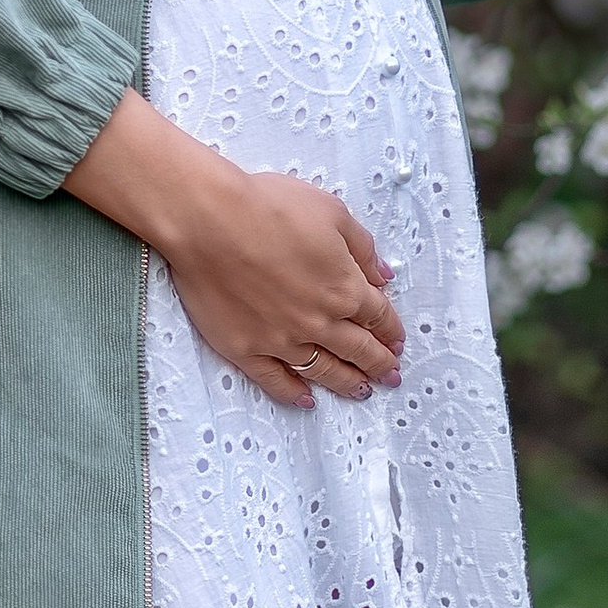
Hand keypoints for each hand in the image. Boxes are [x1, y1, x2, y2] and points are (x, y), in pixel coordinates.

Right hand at [62, 93, 404, 405]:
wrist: (210, 221)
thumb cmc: (270, 207)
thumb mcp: (331, 212)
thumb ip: (362, 248)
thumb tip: (384, 276)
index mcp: (344, 287)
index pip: (377, 315)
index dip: (391, 330)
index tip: (398, 342)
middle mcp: (319, 322)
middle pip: (357, 349)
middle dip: (379, 364)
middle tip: (391, 376)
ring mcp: (281, 341)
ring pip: (323, 370)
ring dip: (347, 383)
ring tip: (362, 392)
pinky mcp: (245, 349)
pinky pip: (275, 381)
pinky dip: (293, 394)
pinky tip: (306, 401)